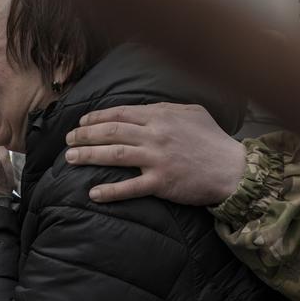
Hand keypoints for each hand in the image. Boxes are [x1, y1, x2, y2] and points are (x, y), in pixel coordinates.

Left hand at [65, 103, 245, 205]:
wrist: (231, 168)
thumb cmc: (212, 138)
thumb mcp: (191, 112)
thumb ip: (166, 108)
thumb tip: (145, 108)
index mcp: (160, 116)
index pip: (120, 113)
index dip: (96, 117)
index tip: (81, 122)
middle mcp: (154, 134)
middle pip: (111, 132)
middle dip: (85, 135)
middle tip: (68, 139)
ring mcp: (157, 158)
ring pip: (115, 154)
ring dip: (89, 155)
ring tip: (70, 158)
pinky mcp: (161, 182)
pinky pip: (130, 187)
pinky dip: (110, 190)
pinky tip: (93, 192)